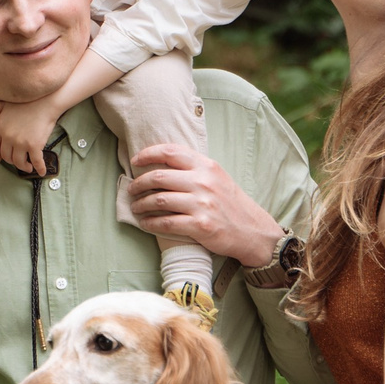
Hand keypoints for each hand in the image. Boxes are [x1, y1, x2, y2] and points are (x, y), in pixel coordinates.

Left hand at [0, 94, 62, 175]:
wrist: (46, 101)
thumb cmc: (27, 102)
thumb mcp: (6, 104)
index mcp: (0, 127)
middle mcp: (8, 137)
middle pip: (6, 156)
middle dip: (11, 160)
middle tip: (18, 160)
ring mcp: (21, 142)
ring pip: (18, 162)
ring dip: (23, 167)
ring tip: (28, 166)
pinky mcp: (34, 146)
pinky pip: (36, 162)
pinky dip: (39, 168)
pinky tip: (41, 172)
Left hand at [125, 143, 283, 267]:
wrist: (252, 231)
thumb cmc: (230, 204)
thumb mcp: (217, 177)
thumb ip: (194, 168)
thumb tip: (162, 164)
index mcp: (206, 166)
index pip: (171, 152)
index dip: (148, 154)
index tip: (135, 161)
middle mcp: (204, 182)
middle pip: (159, 176)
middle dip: (139, 183)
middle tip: (132, 189)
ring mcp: (202, 204)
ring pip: (159, 200)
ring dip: (141, 204)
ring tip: (136, 207)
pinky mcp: (200, 225)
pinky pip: (166, 222)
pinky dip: (150, 223)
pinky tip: (145, 223)